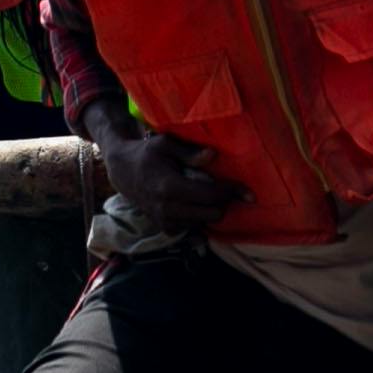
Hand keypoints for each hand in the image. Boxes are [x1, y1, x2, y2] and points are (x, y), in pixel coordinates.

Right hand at [108, 130, 245, 235]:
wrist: (124, 171)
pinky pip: (194, 228)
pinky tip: (196, 204)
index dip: (232, 193)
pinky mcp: (166, 228)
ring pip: (205, 223)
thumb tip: (213, 155)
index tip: (249, 193)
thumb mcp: (166, 144)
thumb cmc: (147, 154)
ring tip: (207, 194)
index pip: (211, 196)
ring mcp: (166, 221)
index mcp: (170, 187)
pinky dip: (200, 218)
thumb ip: (190, 152)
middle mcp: (168, 209)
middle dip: (223, 202)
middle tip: (225, 189)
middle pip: (212, 214)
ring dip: (212, 210)